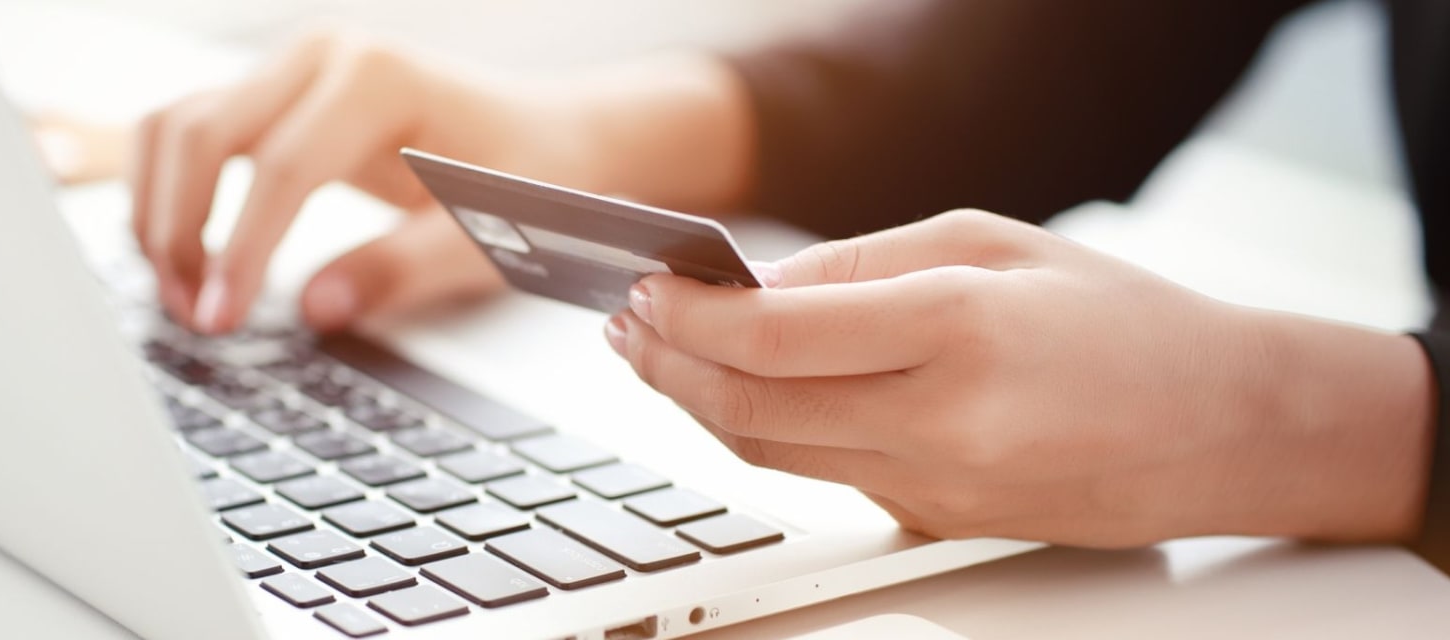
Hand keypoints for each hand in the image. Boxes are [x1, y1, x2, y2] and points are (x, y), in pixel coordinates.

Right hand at [132, 27, 753, 333]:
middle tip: (192, 318)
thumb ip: (405, 269)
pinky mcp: (275, 96)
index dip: (242, 250)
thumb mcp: (490, 233)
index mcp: (379, 79)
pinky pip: (191, 132)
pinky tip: (183, 259)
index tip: (221, 319)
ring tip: (180, 296)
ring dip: (158, 212)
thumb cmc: (532, 180)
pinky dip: (167, 193)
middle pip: (201, 133)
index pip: (281, 167)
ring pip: (176, 126)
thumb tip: (317, 309)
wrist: (554, 136)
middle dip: (179, 230)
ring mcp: (292, 70)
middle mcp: (322, 57)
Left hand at [606, 209, 1432, 546]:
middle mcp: (941, 423)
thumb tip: (756, 288)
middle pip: (749, 410)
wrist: (1226, 427)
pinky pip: (822, 479)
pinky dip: (763, 436)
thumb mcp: (991, 244)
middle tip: (625, 324)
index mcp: (956, 331)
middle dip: (667, 365)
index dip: (687, 315)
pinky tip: (737, 395)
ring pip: (771, 456)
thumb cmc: (1122, 320)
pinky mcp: (938, 524)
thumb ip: (861, 262)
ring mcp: (938, 489)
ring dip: (698, 405)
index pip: (772, 337)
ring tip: (658, 356)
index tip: (645, 287)